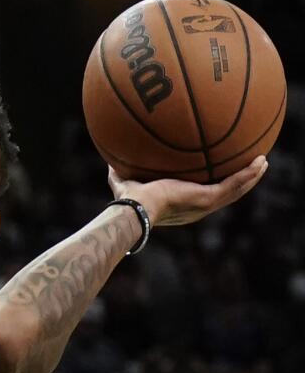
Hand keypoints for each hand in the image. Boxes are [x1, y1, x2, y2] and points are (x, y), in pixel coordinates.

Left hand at [108, 158, 266, 230]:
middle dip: (241, 181)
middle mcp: (198, 208)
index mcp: (184, 205)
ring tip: (262, 162)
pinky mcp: (207, 199)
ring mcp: (204, 205)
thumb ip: (120, 174)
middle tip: (253, 167)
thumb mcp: (124, 183)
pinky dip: (247, 174)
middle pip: (227, 193)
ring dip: (250, 177)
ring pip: (235, 191)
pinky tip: (259, 161)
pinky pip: (233, 184)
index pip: (206, 195)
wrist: (134, 211)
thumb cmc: (127, 202)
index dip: (217, 185)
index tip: (224, 173)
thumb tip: (109, 162)